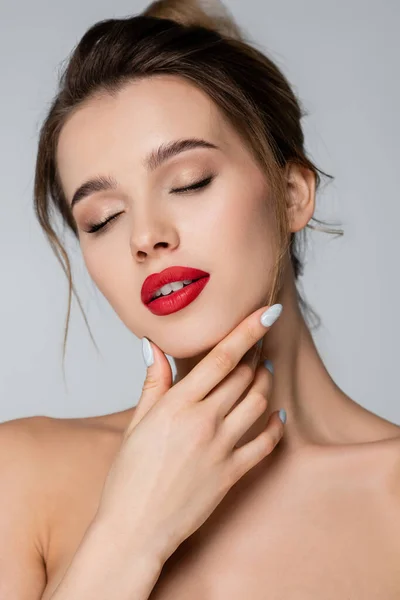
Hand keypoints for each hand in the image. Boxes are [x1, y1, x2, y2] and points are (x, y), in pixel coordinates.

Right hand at [95, 304, 284, 562]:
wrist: (134, 529)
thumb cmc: (128, 477)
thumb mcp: (136, 424)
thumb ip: (152, 383)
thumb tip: (151, 347)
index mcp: (177, 405)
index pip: (221, 357)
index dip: (247, 330)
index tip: (267, 312)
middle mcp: (204, 421)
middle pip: (243, 376)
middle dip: (255, 354)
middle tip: (259, 343)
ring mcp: (221, 448)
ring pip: (257, 403)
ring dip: (265, 383)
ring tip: (264, 373)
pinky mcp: (232, 474)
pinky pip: (265, 444)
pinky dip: (275, 426)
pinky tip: (278, 415)